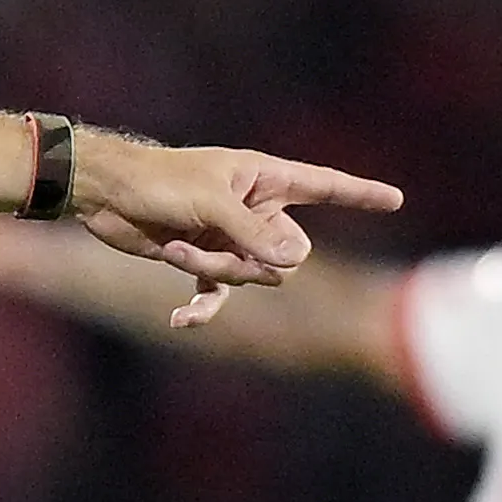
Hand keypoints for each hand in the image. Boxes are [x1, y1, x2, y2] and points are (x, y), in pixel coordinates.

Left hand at [72, 138, 399, 301]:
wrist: (106, 194)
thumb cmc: (159, 182)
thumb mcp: (211, 203)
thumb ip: (255, 234)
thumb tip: (295, 265)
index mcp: (265, 179)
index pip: (325, 187)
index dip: (361, 194)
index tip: (395, 199)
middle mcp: (254, 209)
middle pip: (290, 253)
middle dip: (256, 259)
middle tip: (217, 243)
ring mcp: (231, 238)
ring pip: (252, 278)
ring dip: (215, 271)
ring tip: (180, 249)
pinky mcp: (203, 262)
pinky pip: (217, 297)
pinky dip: (201, 310)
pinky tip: (181, 322)